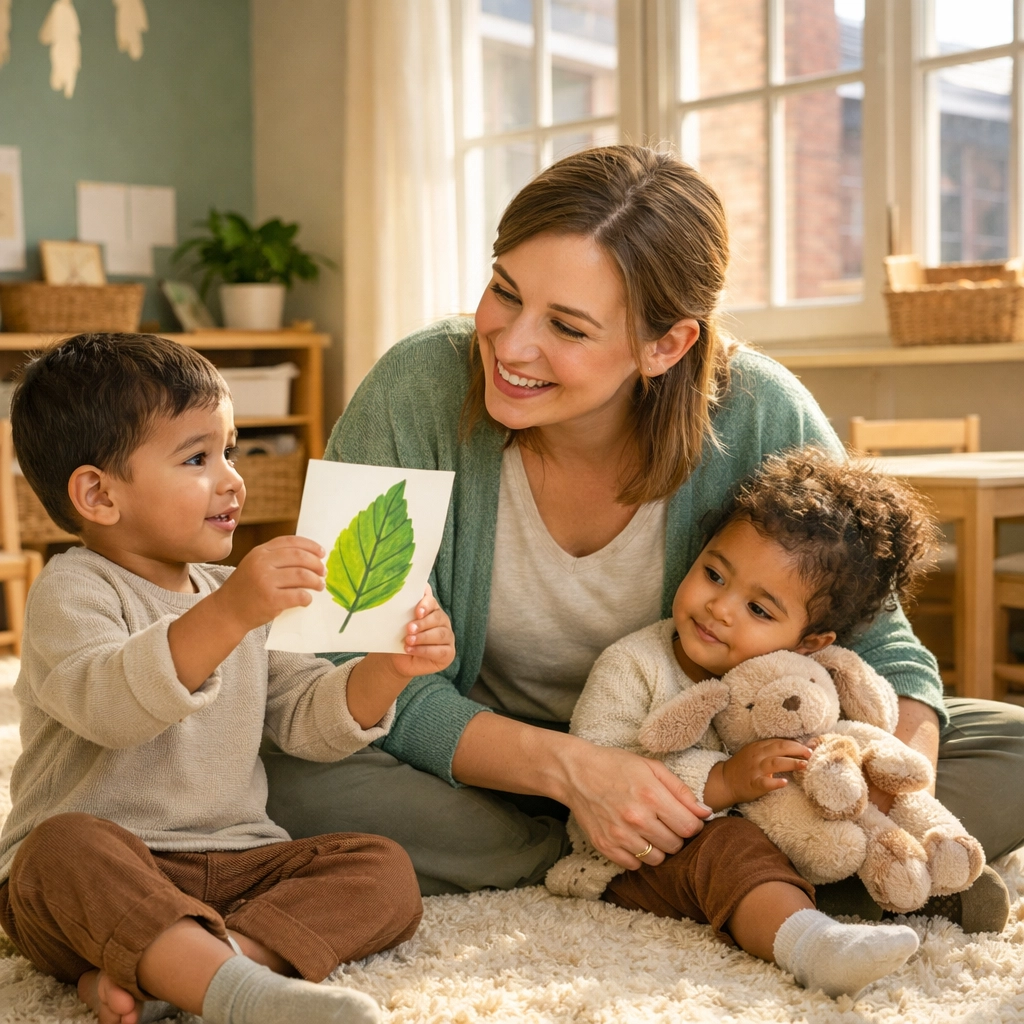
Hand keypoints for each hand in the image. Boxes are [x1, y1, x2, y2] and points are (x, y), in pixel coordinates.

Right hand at [214, 535, 325, 633]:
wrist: (227, 612)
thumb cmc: (246, 589)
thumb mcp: (255, 565)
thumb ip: (276, 558)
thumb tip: (312, 557)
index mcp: (260, 552)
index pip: (291, 541)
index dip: (310, 546)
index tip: (322, 553)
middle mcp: (262, 563)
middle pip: (300, 557)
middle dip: (316, 564)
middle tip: (323, 572)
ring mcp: (265, 581)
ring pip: (302, 575)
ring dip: (316, 581)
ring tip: (320, 586)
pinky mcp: (271, 599)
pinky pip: (298, 595)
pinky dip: (307, 597)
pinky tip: (307, 599)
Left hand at [384, 585, 454, 680]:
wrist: (397, 660)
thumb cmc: (400, 637)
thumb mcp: (399, 623)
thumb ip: (403, 608)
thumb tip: (400, 590)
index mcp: (431, 609)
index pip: (432, 602)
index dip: (426, 605)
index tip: (417, 612)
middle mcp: (442, 621)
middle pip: (437, 618)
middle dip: (423, 623)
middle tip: (409, 628)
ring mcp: (447, 637)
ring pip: (440, 634)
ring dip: (423, 637)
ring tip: (408, 641)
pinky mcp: (448, 653)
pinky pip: (440, 651)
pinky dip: (424, 650)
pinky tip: (411, 650)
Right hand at [562, 742, 711, 869]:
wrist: (576, 772)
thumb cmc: (616, 765)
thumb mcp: (651, 768)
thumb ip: (680, 791)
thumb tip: (705, 813)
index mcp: (651, 795)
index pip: (689, 827)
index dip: (692, 825)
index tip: (684, 819)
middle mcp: (637, 818)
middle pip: (675, 845)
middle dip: (675, 836)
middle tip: (664, 822)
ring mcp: (619, 835)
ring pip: (657, 859)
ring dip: (658, 848)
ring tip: (648, 830)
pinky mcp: (605, 846)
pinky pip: (634, 865)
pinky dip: (637, 855)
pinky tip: (632, 837)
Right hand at [704, 738, 813, 809]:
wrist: (724, 781)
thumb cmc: (743, 767)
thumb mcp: (754, 753)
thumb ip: (770, 750)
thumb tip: (792, 747)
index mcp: (758, 747)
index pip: (779, 742)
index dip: (794, 744)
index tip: (808, 747)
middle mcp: (757, 756)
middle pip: (779, 748)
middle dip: (796, 749)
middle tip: (810, 754)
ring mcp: (755, 770)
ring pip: (775, 763)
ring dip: (791, 763)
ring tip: (804, 765)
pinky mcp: (753, 783)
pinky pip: (765, 782)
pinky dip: (775, 782)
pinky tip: (784, 783)